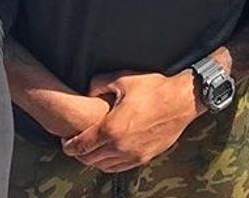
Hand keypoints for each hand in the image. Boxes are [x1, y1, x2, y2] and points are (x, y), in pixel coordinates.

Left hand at [60, 70, 202, 172]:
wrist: (182, 100)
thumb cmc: (155, 89)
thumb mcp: (123, 80)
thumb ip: (99, 84)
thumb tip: (88, 91)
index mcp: (111, 128)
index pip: (81, 146)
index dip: (69, 146)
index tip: (66, 142)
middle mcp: (120, 146)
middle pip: (90, 159)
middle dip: (80, 153)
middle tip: (76, 144)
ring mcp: (133, 155)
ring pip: (104, 166)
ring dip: (94, 159)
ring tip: (92, 149)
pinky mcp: (144, 157)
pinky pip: (120, 167)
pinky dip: (110, 163)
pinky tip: (109, 153)